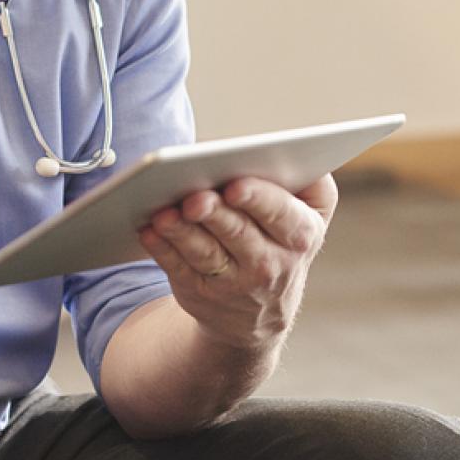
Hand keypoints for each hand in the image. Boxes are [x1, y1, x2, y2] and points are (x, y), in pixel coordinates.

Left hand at [137, 174, 336, 350]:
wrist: (263, 309)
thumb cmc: (282, 238)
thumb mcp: (309, 213)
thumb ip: (304, 179)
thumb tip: (274, 150)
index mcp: (301, 234)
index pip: (281, 214)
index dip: (258, 199)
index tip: (235, 186)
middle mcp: (271, 262)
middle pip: (239, 232)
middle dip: (214, 213)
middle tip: (194, 198)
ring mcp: (235, 282)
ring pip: (206, 252)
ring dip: (183, 232)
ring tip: (164, 214)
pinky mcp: (201, 292)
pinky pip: (179, 269)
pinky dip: (163, 249)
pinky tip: (150, 231)